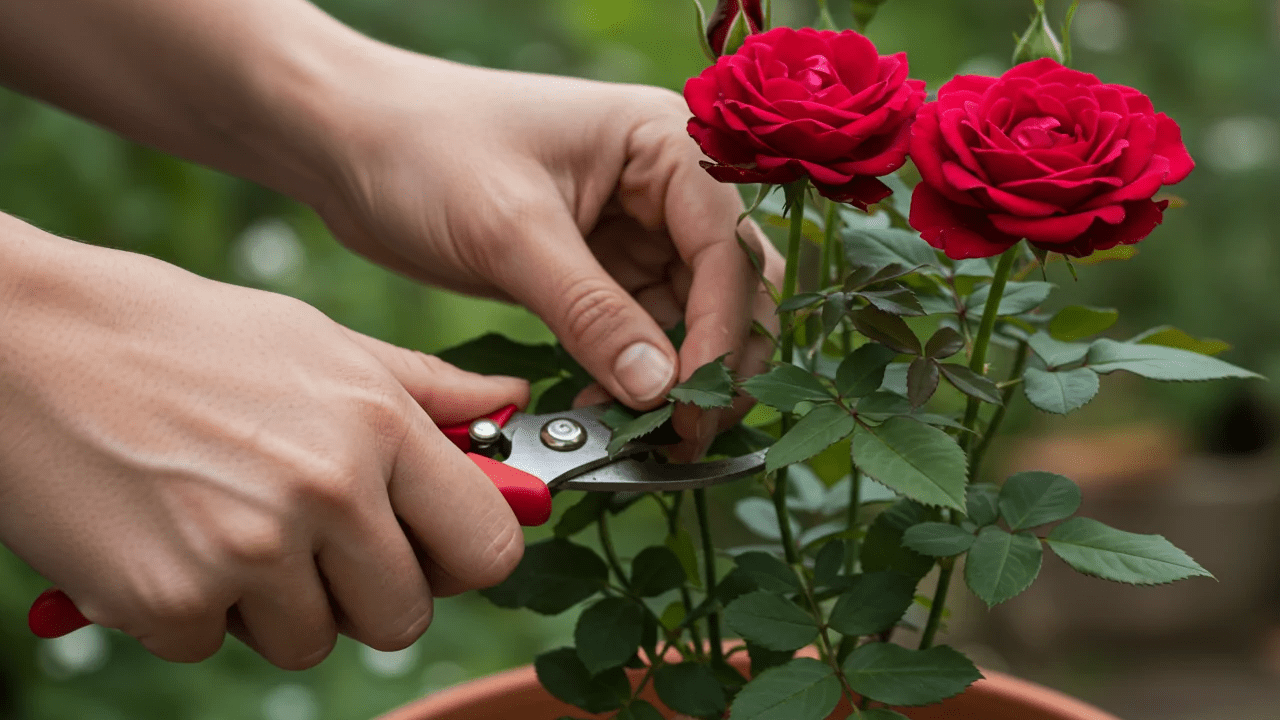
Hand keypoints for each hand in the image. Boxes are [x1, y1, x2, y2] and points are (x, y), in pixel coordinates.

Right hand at [0, 219, 527, 668]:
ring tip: (228, 523)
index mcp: (380, 424)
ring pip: (313, 641)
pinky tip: (166, 536)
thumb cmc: (182, 336)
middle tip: (314, 539)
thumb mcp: (319, 342)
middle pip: (406, 616)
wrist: (26, 340)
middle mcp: (328, 490)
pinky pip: (217, 645)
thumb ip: (428, 390)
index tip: (436, 548)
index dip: (467, 557)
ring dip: (277, 603)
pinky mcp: (170, 599)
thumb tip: (511, 402)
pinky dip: (194, 609)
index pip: (489, 545)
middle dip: (368, 591)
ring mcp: (249, 551)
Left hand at [315, 54, 783, 454]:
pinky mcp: (601, 271)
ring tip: (638, 437)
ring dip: (674, 381)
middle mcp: (667, 186)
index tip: (688, 406)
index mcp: (666, 145)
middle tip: (681, 437)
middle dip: (712, 364)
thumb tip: (660, 392)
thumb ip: (591, 311)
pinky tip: (603, 413)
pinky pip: (641, 335)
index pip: (727, 251)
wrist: (349, 143)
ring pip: (692, 321)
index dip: (718, 335)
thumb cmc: (426, 151)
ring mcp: (637, 231)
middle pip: (729, 289)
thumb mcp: (511, 231)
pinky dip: (634, 378)